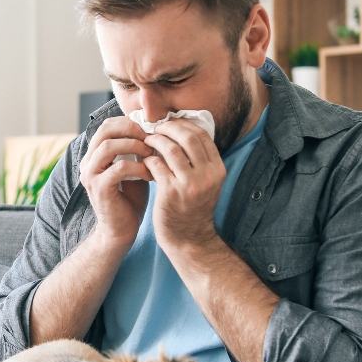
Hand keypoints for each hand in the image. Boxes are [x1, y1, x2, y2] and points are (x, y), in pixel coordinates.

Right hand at [78, 116, 153, 252]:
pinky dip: (138, 167)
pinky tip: (150, 174)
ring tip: (151, 154)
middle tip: (151, 138)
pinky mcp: (99, 188)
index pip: (107, 125)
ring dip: (134, 146)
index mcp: (94, 155)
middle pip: (104, 130)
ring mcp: (90, 175)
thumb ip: (135, 151)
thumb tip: (153, 131)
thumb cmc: (130, 200)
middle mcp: (88, 162)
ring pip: (108, 146)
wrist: (120, 231)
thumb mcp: (133, 169)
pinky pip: (119, 168)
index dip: (129, 123)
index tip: (149, 130)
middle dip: (131, 129)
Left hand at [144, 120, 225, 254]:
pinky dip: (148, 158)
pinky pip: (156, 164)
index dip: (184, 124)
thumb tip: (184, 130)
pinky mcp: (171, 192)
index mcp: (217, 170)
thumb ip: (200, 160)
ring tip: (147, 140)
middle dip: (169, 128)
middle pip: (188, 137)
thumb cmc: (193, 207)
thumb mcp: (207, 183)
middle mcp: (207, 176)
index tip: (170, 123)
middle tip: (156, 128)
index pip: (202, 135)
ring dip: (156, 140)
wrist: (188, 238)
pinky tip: (144, 159)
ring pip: (170, 149)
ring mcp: (190, 185)